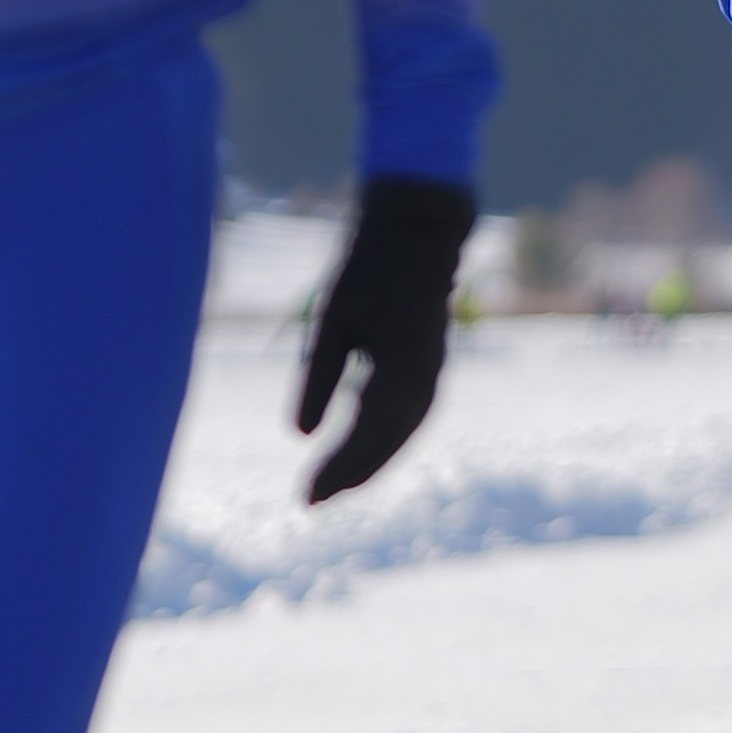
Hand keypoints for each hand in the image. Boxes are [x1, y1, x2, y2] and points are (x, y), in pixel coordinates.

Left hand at [294, 175, 474, 502]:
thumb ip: (317, 378)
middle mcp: (424, 382)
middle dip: (349, 477)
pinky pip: (409, 417)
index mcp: (399, 373)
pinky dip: (385, 439)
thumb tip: (299, 435)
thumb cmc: (367, 267)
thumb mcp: (330, 320)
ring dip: (370, 463)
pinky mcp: (430, 364)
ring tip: (335, 485)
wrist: (417, 229)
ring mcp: (433, 374)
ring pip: (402, 435)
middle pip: (386, 446)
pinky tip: (361, 443)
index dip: (332, 471)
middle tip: (310, 503)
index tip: (303, 498)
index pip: (362, 439)